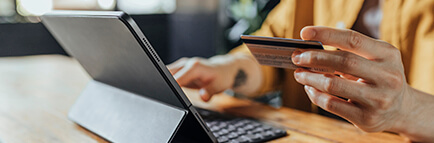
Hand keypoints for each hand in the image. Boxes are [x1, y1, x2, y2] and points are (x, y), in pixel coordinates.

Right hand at [168, 54, 261, 101]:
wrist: (223, 69)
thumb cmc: (221, 77)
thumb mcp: (218, 86)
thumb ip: (209, 92)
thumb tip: (202, 96)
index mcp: (194, 67)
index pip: (177, 79)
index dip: (171, 88)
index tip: (168, 96)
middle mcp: (186, 64)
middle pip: (167, 74)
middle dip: (164, 85)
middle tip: (165, 96)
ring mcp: (181, 65)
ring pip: (165, 73)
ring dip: (164, 83)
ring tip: (166, 94)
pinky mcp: (179, 69)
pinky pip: (169, 75)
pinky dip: (167, 82)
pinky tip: (168, 89)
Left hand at [291, 26, 433, 139]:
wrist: (402, 110)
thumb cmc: (380, 78)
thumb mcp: (375, 59)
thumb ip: (350, 52)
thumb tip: (310, 49)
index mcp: (388, 55)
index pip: (353, 39)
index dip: (326, 34)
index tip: (305, 33)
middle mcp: (387, 77)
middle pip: (342, 61)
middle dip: (314, 58)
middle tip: (297, 57)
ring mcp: (378, 100)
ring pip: (333, 84)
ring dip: (310, 77)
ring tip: (299, 73)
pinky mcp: (366, 119)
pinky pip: (331, 104)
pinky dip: (315, 94)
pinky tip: (310, 88)